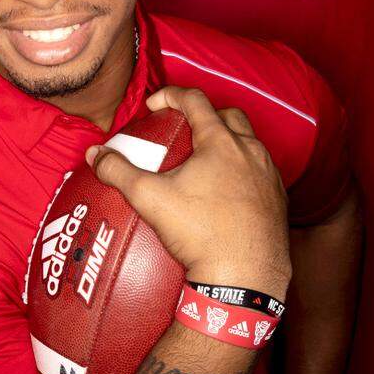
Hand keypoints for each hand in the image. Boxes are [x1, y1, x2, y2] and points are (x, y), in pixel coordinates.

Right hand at [84, 86, 290, 295]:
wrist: (244, 277)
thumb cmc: (200, 233)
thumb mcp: (150, 198)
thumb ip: (118, 171)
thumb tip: (96, 154)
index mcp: (221, 142)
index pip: (196, 100)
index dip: (171, 95)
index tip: (154, 105)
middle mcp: (250, 152)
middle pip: (229, 115)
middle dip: (205, 115)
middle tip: (183, 130)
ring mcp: (268, 175)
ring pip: (249, 143)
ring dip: (227, 142)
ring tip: (203, 161)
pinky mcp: (278, 199)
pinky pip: (260, 171)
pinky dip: (242, 169)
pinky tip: (225, 190)